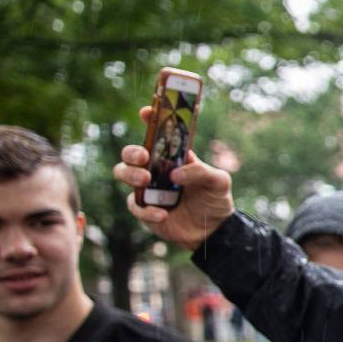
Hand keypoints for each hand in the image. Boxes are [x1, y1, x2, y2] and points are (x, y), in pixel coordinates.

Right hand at [111, 105, 236, 250]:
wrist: (214, 230)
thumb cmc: (215, 199)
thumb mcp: (219, 182)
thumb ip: (202, 171)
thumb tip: (176, 173)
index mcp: (173, 157)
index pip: (158, 134)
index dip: (151, 120)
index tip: (147, 112)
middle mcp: (156, 169)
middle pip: (131, 153)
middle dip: (132, 152)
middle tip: (144, 157)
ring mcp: (147, 188)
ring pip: (123, 173)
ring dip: (130, 174)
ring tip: (146, 180)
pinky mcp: (145, 209)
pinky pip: (136, 206)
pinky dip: (146, 210)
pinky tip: (163, 214)